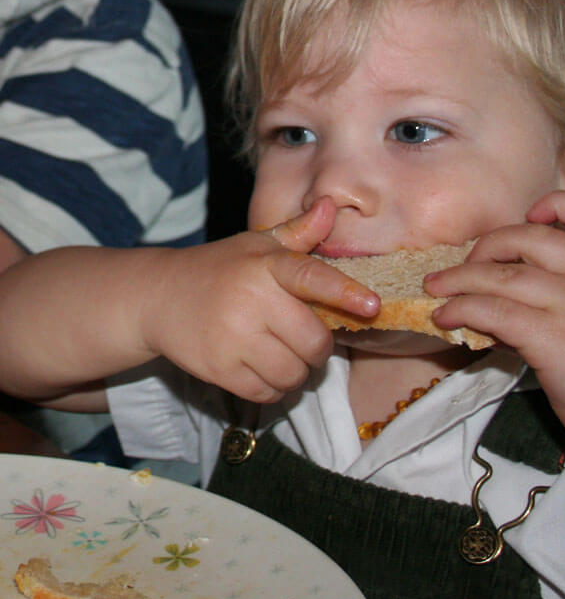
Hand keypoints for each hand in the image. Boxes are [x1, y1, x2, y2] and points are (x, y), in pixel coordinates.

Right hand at [142, 198, 378, 402]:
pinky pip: (268, 392)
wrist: (158, 297)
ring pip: (293, 373)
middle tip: (306, 339)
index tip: (372, 305)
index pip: (311, 277)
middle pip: (312, 342)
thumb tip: (330, 206)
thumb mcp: (257, 244)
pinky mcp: (219, 369)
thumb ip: (299, 232)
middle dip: (318, 347)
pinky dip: (275, 388)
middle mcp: (251, 300)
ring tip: (285, 353)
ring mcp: (233, 337)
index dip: (344, 292)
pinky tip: (265, 369)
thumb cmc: (221, 268)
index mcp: (266, 265)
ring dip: (298, 371)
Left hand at [424, 190, 564, 452]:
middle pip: (528, 238)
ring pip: (501, 276)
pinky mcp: (552, 337)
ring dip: (459, 281)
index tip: (532, 215)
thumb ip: (562, 302)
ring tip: (434, 290)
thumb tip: (497, 305)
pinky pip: (492, 311)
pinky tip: (445, 318)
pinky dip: (461, 310)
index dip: (558, 205)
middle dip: (485, 248)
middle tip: (461, 267)